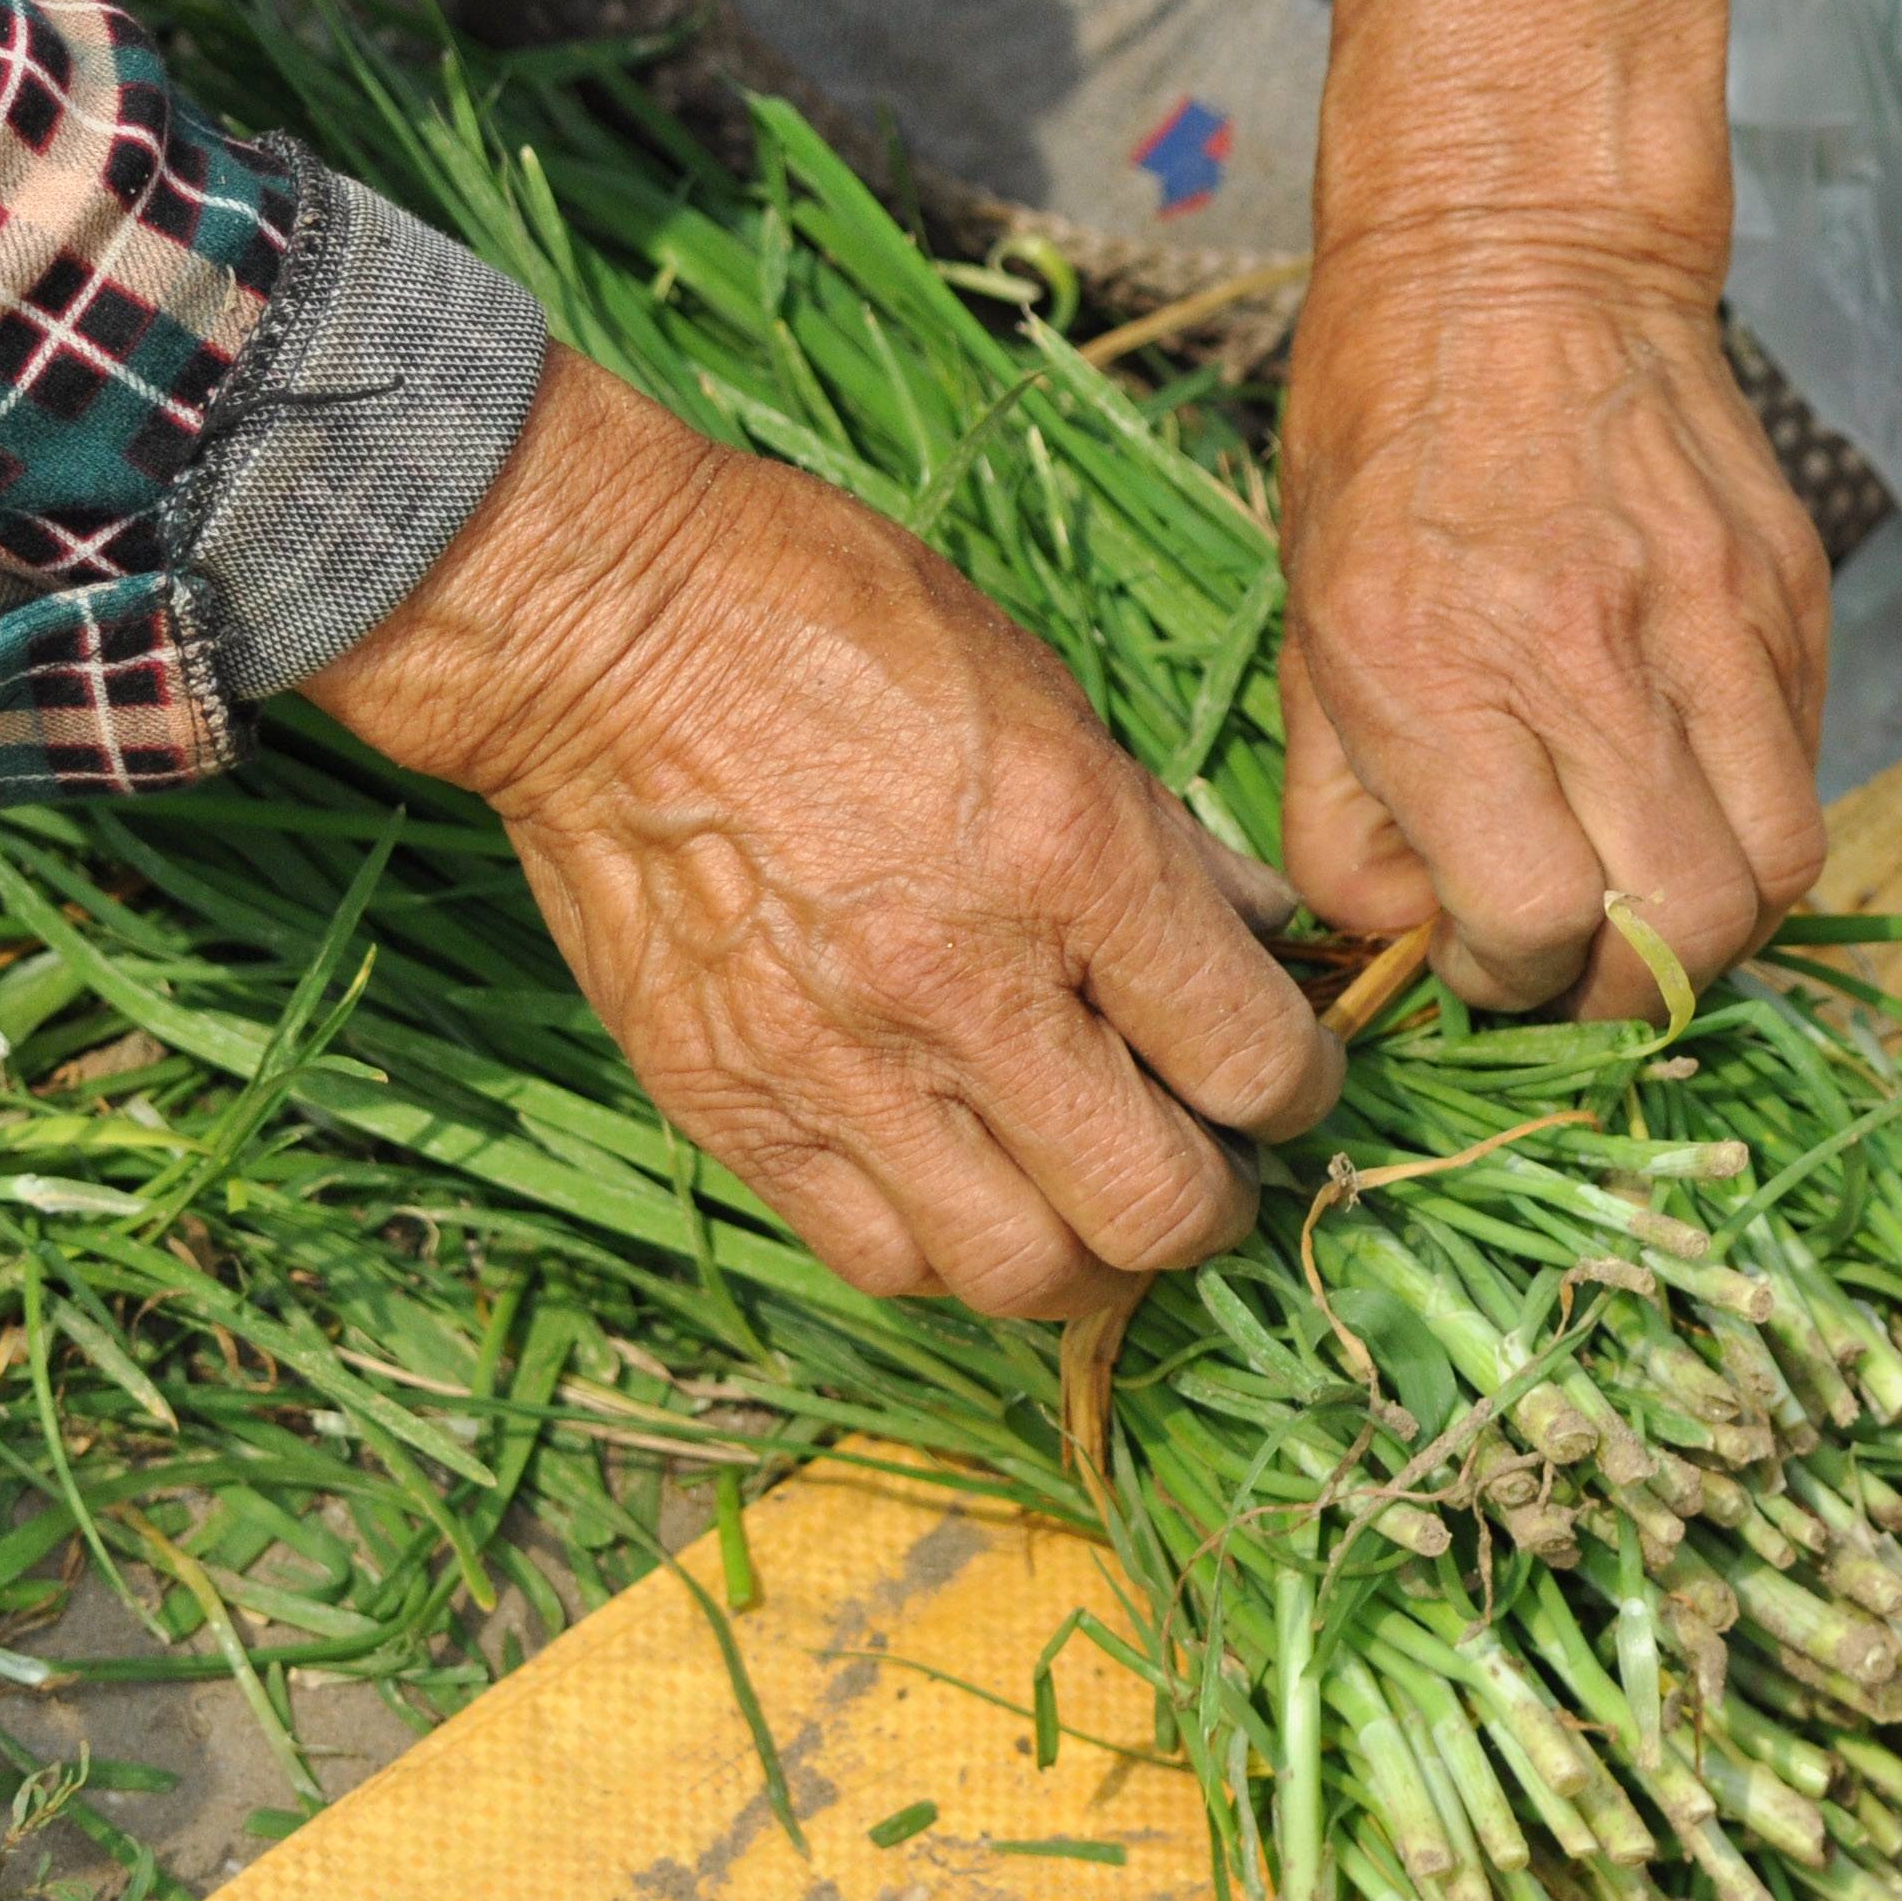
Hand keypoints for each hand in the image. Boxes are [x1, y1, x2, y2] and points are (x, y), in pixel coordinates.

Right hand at [306, 352, 1344, 1320]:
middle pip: (1156, 1211)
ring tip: (1086, 1196)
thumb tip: (1254, 942)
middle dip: (1212, 1206)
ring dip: (1085, 1255)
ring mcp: (841, 1067)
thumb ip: (1163, 845)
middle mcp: (967, 990)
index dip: (1299, 1089)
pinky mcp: (735, 1109)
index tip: (1281, 1078)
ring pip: (1022, 1274)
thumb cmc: (838, 626)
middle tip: (1204, 1164)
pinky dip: (946, 1249)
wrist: (603, 633)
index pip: (1253, 1062)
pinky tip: (965, 1188)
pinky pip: (878, 1259)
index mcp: (1075, 864)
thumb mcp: (1050, 697)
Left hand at [1278, 0, 1831, 1018]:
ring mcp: (1715, 626)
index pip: (1531, 921)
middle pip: (1680, 926)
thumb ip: (1347, 819)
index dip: (1508, 975)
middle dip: (1625, 988)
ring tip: (1645, 897)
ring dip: (1713, 925)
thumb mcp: (1309, 632)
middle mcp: (1592, 660)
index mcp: (1444, 673)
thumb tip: (1413, 945)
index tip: (1481, 948)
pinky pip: (1805, 773)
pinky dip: (1752, 824)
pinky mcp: (1792, 596)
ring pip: (1777, 872)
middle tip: (1577, 959)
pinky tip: (1685, 793)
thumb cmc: (1383, 446)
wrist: (1520, 257)